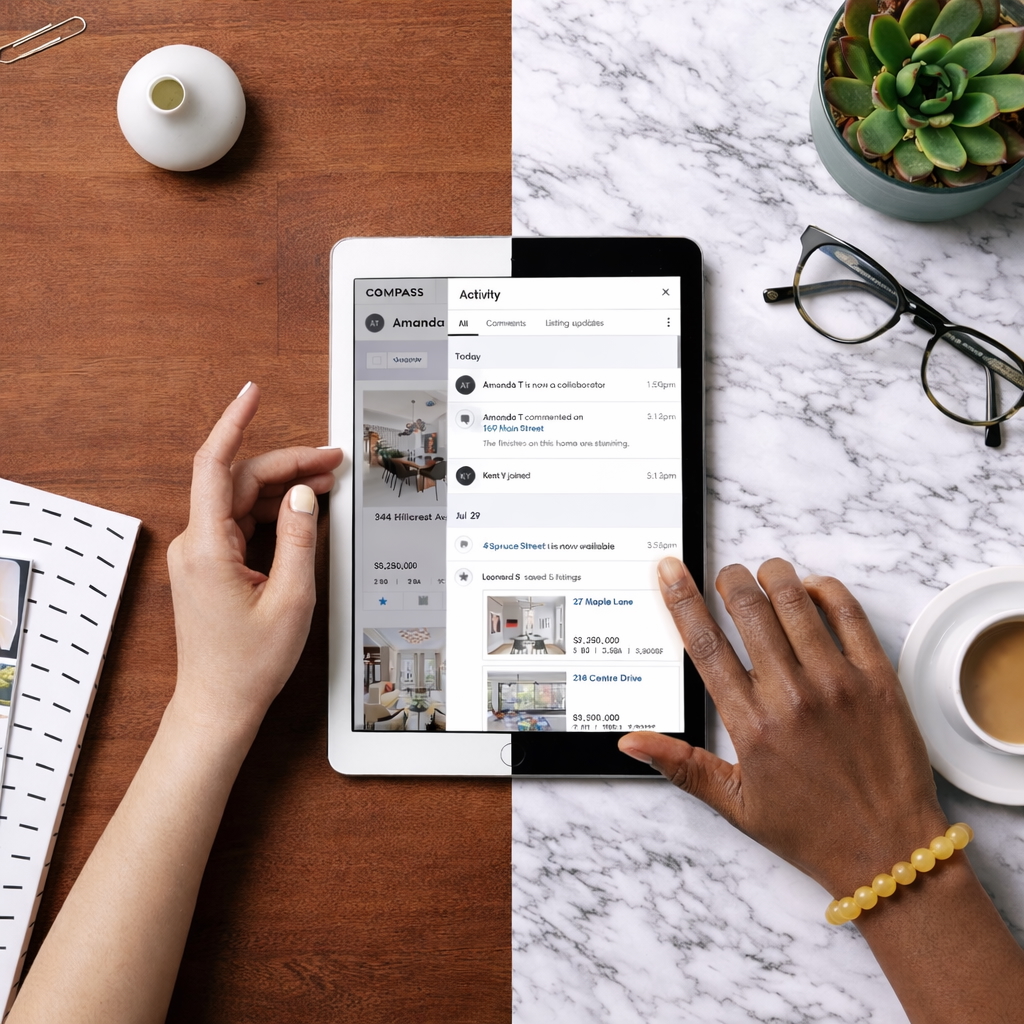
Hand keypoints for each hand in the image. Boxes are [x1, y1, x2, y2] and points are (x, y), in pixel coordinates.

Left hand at [166, 383, 342, 733]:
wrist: (220, 704)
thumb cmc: (248, 663)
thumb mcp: (291, 599)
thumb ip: (300, 539)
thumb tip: (305, 496)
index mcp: (207, 548)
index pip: (215, 466)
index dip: (234, 422)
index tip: (252, 394)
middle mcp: (197, 545)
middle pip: (240, 481)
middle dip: (288, 463)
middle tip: (332, 458)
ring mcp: (202, 554)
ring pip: (243, 500)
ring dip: (284, 487)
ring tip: (328, 480)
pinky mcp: (211, 565)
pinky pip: (243, 522)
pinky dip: (274, 511)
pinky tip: (304, 510)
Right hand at [619, 557, 946, 896]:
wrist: (889, 852)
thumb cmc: (812, 830)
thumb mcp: (735, 804)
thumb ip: (680, 765)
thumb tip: (629, 743)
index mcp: (751, 724)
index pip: (705, 643)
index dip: (681, 599)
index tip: (669, 569)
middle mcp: (791, 696)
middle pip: (747, 608)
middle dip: (729, 579)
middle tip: (727, 578)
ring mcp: (837, 683)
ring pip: (795, 599)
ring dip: (773, 575)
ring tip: (766, 576)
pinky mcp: (878, 678)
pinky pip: (848, 612)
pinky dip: (825, 589)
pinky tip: (813, 591)